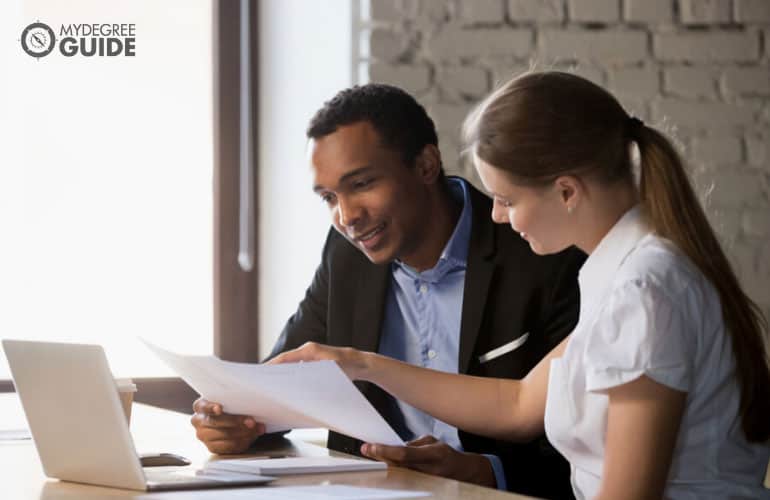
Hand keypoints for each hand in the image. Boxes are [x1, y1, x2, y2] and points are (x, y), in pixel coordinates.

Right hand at [190, 398, 265, 453]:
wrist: (227, 418)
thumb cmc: (229, 406)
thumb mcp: (229, 400)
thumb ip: (235, 401)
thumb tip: (251, 407)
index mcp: (200, 406)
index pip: (204, 406)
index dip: (212, 408)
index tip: (219, 409)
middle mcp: (198, 421)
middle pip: (216, 422)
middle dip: (236, 422)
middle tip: (251, 422)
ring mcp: (203, 436)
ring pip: (224, 435)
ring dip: (243, 433)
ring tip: (256, 430)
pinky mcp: (211, 447)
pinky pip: (228, 447)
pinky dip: (242, 442)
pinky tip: (251, 437)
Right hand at [268, 342, 369, 379]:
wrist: (360, 363)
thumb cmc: (347, 365)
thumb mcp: (332, 369)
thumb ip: (315, 373)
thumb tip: (298, 380)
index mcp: (310, 350)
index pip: (286, 358)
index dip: (272, 365)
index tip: (262, 372)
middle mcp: (308, 351)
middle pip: (286, 362)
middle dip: (274, 371)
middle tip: (263, 383)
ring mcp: (310, 357)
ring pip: (291, 366)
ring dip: (283, 375)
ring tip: (273, 387)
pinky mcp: (313, 363)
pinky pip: (298, 370)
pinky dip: (292, 377)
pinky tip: (289, 388)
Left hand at [361, 435, 496, 487]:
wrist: (464, 473)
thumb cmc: (446, 455)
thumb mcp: (433, 442)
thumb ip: (414, 444)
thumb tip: (395, 447)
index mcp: (433, 455)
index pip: (404, 453)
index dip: (385, 450)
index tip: (370, 446)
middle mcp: (429, 470)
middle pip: (398, 466)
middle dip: (380, 458)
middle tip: (366, 450)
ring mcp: (426, 481)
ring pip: (398, 475)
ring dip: (384, 466)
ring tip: (372, 456)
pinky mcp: (423, 488)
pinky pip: (403, 481)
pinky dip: (392, 474)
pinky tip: (384, 468)